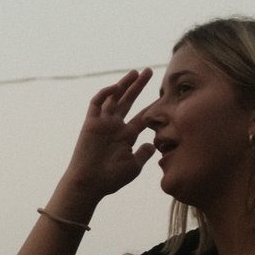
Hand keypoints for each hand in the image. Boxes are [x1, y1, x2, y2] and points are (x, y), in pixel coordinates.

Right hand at [52, 68, 157, 209]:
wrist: (89, 183)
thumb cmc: (111, 178)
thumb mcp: (134, 166)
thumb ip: (144, 153)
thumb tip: (153, 143)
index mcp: (126, 136)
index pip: (142, 117)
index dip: (153, 106)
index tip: (165, 95)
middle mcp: (115, 127)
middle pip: (128, 101)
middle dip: (138, 86)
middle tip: (149, 71)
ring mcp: (102, 124)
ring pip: (114, 98)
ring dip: (124, 84)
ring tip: (135, 72)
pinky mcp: (90, 123)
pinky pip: (96, 103)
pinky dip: (104, 94)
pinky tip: (116, 87)